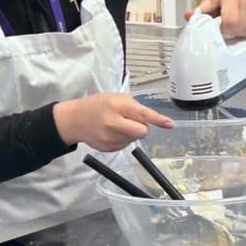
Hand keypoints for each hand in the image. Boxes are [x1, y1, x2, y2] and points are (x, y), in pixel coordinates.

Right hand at [53, 93, 173, 151]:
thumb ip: (134, 107)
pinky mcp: (108, 148)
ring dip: (131, 133)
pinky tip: (112, 132)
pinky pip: (125, 145)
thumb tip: (150, 120)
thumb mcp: (116, 97)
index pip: (142, 114)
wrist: (75, 119)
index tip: (170, 124)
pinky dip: (123, 139)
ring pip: (134, 139)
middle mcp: (113, 123)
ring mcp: (110, 138)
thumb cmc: (97, 105)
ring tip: (117, 125)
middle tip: (132, 121)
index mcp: (117, 106)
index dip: (158, 119)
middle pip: (142, 132)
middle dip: (142, 127)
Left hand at [184, 0, 245, 37]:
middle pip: (239, 27)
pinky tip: (240, 26)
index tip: (218, 27)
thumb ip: (199, 10)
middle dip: (230, 32)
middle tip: (224, 27)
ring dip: (238, 33)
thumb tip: (188, 16)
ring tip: (232, 26)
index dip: (223, 29)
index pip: (230, 21)